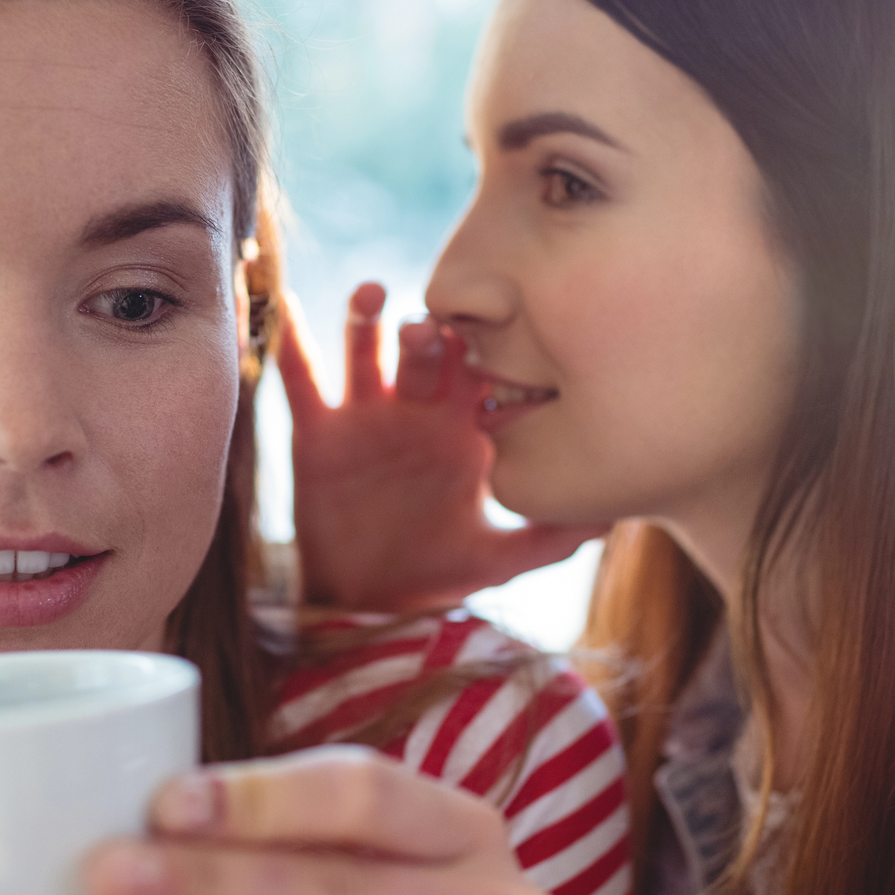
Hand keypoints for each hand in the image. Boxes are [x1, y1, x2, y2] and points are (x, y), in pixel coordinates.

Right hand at [281, 282, 606, 610]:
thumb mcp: (494, 560)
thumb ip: (547, 540)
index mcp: (463, 430)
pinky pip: (301, 379)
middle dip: (434, 335)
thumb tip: (613, 523)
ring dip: (367, 318)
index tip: (511, 349)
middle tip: (439, 327)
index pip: (485, 377)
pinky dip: (289, 342)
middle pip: (429, 352)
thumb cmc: (433, 571)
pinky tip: (281, 306)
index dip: (496, 360)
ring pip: (366, 350)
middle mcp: (417, 410)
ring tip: (373, 294)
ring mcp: (366, 415)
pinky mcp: (317, 433)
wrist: (362, 600)